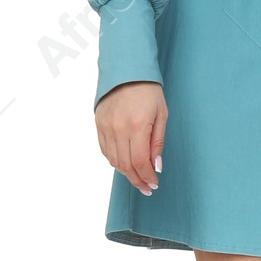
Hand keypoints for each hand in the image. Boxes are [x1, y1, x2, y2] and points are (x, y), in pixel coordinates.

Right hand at [95, 80, 166, 194]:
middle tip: (147, 188)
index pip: (139, 161)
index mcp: (136, 126)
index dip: (146, 176)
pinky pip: (105, 150)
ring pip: (113, 160)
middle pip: (125, 165)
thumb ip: (157, 142)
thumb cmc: (149, 92)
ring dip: (126, 173)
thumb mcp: (161, 115)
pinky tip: (125, 165)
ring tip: (138, 179)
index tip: (154, 185)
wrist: (126, 72)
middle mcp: (118, 129)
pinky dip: (115, 161)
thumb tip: (156, 166)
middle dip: (137, 179)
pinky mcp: (98, 125)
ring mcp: (105, 127)